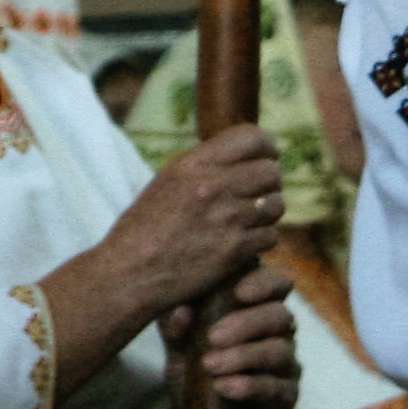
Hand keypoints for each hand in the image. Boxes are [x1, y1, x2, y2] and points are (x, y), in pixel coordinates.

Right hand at [97, 127, 287, 323]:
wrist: (131, 272)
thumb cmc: (145, 228)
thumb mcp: (168, 182)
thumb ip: (203, 167)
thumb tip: (241, 158)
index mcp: (193, 163)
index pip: (252, 137)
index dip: (267, 147)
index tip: (267, 158)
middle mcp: (212, 185)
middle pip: (272, 172)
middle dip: (269, 185)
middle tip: (257, 196)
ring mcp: (226, 218)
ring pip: (276, 204)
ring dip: (268, 214)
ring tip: (248, 221)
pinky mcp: (234, 250)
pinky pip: (270, 236)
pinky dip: (261, 240)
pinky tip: (242, 243)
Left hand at [160, 261, 298, 408]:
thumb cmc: (193, 366)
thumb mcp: (178, 343)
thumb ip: (177, 325)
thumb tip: (182, 311)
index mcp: (257, 306)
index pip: (277, 282)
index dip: (265, 283)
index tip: (239, 292)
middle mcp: (279, 331)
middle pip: (280, 315)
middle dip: (246, 323)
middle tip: (213, 337)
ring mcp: (286, 363)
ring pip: (279, 350)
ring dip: (243, 356)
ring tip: (211, 365)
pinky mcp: (286, 395)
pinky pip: (275, 387)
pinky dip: (248, 385)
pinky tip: (223, 387)